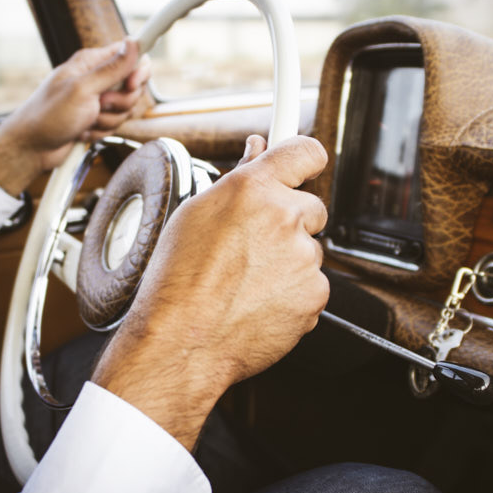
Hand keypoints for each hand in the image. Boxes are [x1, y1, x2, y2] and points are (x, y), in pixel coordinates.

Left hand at [0, 39, 150, 195]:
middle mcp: (95, 78)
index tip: (132, 84)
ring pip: (124, 109)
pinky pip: (114, 124)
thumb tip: (132, 43)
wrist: (32, 147)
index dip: (137, 70)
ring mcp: (96, 100)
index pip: (129, 56)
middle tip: (100, 105)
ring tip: (86, 121)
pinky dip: (101, 132)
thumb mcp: (82, 89)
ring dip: (108, 120)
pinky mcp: (95, 118)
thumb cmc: (48, 115)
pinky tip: (82, 131)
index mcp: (91, 62)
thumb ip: (112, 69)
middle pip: (132, 87)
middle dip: (121, 103)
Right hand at [91, 135, 328, 449]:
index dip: (305, 160)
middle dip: (290, 222)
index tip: (303, 167)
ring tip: (246, 282)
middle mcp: (284, 216)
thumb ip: (237, 181)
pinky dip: (292, 293)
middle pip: (311, 207)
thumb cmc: (177, 282)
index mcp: (253, 189)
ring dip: (289, 262)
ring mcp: (303, 257)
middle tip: (255, 246)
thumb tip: (257, 154)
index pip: (306, 151)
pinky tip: (258, 301)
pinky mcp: (315, 293)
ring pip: (309, 251)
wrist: (184, 341)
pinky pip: (312, 285)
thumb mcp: (195, 215)